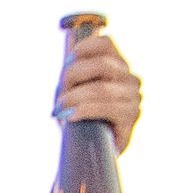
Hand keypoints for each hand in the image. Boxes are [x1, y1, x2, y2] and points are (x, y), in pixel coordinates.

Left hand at [55, 28, 141, 153]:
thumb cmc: (79, 119)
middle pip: (102, 64)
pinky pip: (108, 108)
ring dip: (75, 98)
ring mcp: (134, 99)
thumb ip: (74, 68)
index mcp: (118, 66)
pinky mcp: (131, 119)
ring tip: (60, 110)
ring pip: (102, 88)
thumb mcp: (73, 89)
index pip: (106, 43)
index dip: (84, 48)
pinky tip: (71, 117)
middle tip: (60, 94)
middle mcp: (130, 79)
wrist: (86, 154)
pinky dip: (85, 110)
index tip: (66, 63)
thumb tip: (70, 38)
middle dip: (74, 76)